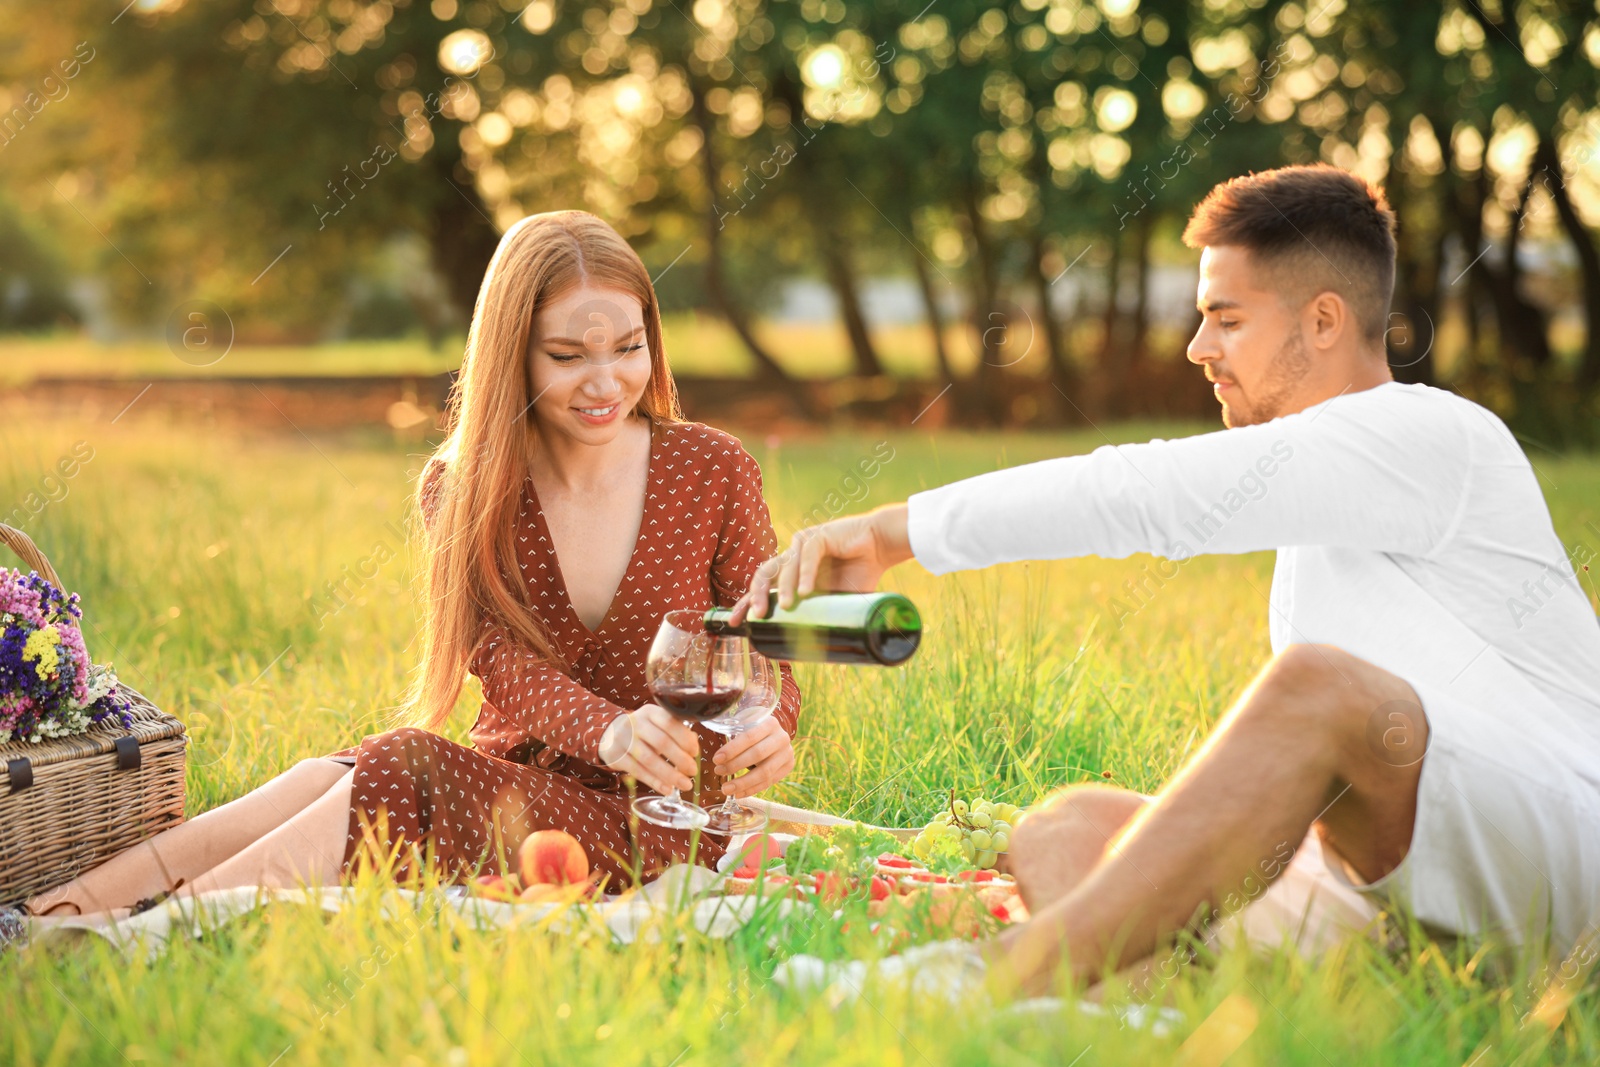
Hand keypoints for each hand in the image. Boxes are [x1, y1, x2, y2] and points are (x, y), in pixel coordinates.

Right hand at [598, 705, 700, 794]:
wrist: (611, 734)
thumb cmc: (643, 731)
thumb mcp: (657, 724)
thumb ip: (676, 731)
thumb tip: (694, 744)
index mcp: (650, 712)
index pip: (670, 722)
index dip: (685, 739)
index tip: (695, 752)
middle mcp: (636, 723)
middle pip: (661, 742)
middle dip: (681, 759)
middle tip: (693, 771)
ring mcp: (624, 740)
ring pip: (649, 759)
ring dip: (670, 774)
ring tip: (685, 784)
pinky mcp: (616, 756)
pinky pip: (638, 772)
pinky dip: (655, 782)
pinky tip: (667, 789)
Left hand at [710, 718, 794, 797]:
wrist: (776, 735)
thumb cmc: (755, 732)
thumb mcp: (747, 726)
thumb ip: (735, 735)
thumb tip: (717, 757)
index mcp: (770, 724)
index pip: (749, 737)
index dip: (732, 749)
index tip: (716, 759)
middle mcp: (782, 738)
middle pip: (757, 754)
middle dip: (735, 765)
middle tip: (718, 771)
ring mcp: (787, 754)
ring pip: (765, 772)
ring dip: (743, 783)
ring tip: (726, 789)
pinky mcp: (788, 767)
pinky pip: (769, 782)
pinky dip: (752, 789)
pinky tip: (738, 794)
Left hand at [729, 504, 912, 624]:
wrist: (880, 547)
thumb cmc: (859, 574)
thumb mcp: (836, 603)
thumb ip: (825, 619)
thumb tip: (825, 659)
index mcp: (791, 574)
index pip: (762, 589)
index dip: (747, 604)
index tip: (736, 624)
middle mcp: (792, 559)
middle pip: (763, 575)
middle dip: (756, 595)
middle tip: (757, 615)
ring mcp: (802, 545)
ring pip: (784, 566)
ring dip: (783, 588)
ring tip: (786, 607)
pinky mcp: (818, 536)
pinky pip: (809, 556)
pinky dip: (806, 573)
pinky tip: (806, 591)